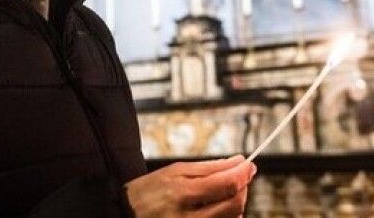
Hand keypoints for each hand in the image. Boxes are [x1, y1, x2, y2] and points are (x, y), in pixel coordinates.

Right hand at [124, 155, 256, 217]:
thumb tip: (240, 161)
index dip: (244, 173)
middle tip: (238, 177)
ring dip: (235, 204)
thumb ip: (210, 167)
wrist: (124, 214)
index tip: (249, 164)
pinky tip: (215, 208)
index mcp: (182, 193)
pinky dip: (226, 217)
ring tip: (221, 193)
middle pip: (235, 205)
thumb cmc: (149, 191)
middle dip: (242, 188)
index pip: (227, 185)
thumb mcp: (175, 171)